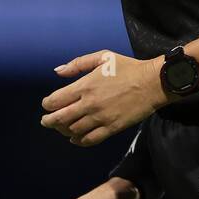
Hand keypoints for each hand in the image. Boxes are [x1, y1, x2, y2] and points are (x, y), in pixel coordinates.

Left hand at [41, 49, 166, 146]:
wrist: (153, 83)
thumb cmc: (127, 68)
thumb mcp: (102, 57)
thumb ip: (77, 64)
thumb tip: (57, 71)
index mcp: (85, 85)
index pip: (56, 100)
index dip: (47, 105)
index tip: (47, 105)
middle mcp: (90, 104)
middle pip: (60, 118)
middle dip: (49, 121)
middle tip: (45, 121)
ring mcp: (101, 118)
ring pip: (73, 130)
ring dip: (63, 130)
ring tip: (61, 128)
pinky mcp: (112, 128)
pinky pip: (90, 139)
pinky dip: (79, 141)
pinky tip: (75, 138)